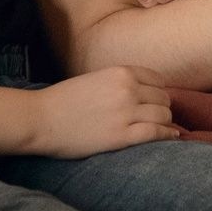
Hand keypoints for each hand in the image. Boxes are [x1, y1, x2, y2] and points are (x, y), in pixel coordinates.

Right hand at [32, 66, 181, 156]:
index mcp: (120, 72)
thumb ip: (118, 83)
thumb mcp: (94, 79)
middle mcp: (127, 89)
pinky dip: (167, 136)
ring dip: (165, 123)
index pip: (158, 80)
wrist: (40, 119)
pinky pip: (156, 133)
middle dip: (162, 109)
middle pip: (164, 98)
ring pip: (163, 116)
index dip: (159, 93)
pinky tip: (172, 138)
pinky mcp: (121, 135)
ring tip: (163, 129)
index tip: (156, 103)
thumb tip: (141, 93)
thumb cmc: (62, 101)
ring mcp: (126, 112)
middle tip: (158, 119)